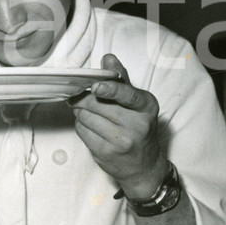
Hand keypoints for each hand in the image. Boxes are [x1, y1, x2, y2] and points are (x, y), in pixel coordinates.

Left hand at [70, 54, 166, 199]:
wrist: (143, 166)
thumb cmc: (138, 128)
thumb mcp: (137, 103)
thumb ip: (122, 80)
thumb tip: (108, 58)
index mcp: (146, 107)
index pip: (127, 94)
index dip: (109, 89)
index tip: (95, 86)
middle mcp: (137, 125)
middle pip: (97, 104)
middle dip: (83, 98)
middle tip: (79, 95)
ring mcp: (121, 141)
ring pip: (86, 117)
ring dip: (80, 111)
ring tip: (88, 113)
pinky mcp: (105, 153)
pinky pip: (82, 131)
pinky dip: (81, 124)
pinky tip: (89, 126)